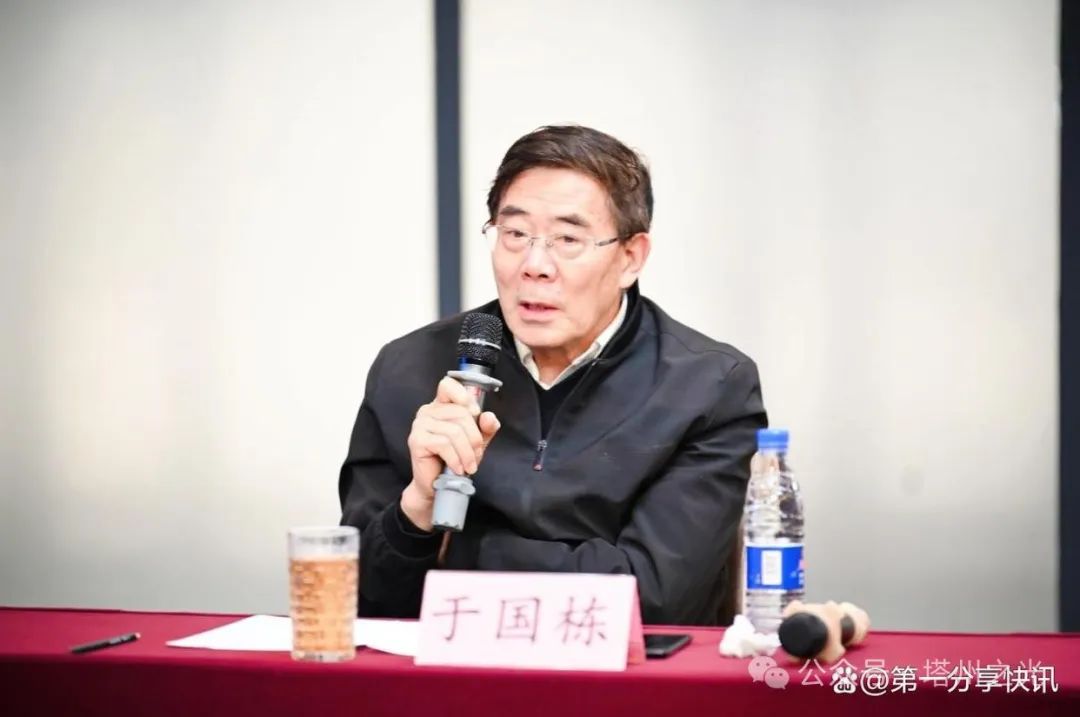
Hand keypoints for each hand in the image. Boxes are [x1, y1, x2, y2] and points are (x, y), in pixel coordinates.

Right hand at [401, 376, 499, 530]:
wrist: (436, 485)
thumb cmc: (454, 459)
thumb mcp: (475, 441)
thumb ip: (485, 427)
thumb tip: (488, 417)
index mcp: (441, 406)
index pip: (447, 385)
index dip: (463, 395)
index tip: (475, 412)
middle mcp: (427, 411)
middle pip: (460, 413)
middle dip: (474, 438)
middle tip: (477, 455)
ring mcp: (420, 425)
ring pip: (454, 432)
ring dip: (467, 453)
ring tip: (469, 465)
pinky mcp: (417, 441)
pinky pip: (444, 444)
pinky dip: (456, 459)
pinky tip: (458, 468)